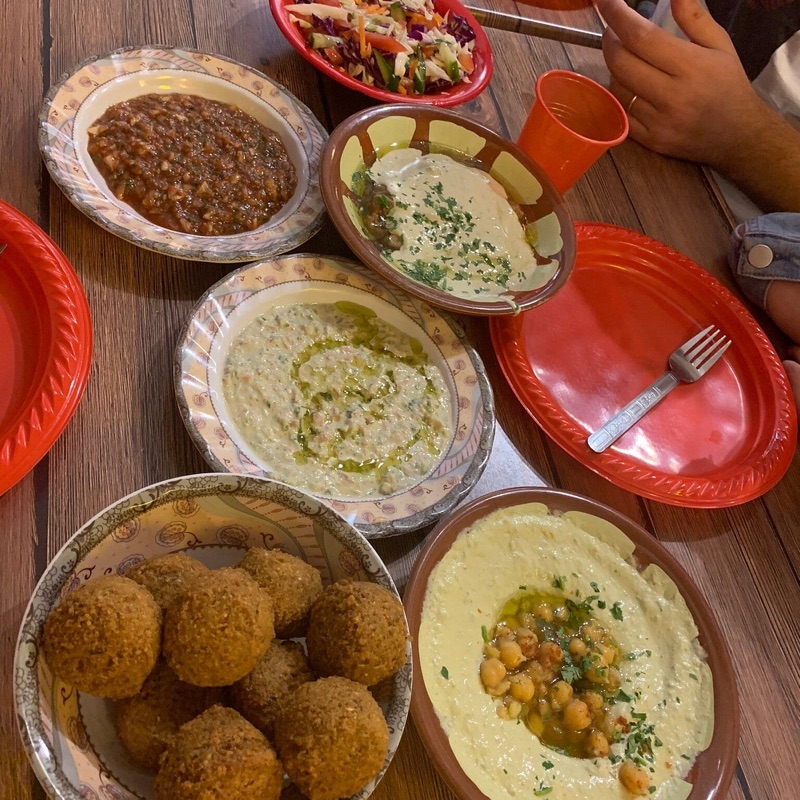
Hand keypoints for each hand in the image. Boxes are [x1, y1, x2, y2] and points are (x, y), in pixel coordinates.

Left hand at [596, 0, 763, 171]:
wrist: (737, 135)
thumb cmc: (729, 85)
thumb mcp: (720, 45)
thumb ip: (694, 18)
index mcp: (690, 66)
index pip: (641, 37)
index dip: (617, 16)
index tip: (606, 2)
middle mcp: (671, 95)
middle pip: (621, 62)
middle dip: (610, 41)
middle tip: (613, 31)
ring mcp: (657, 121)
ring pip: (617, 88)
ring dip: (614, 68)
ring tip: (625, 57)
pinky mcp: (649, 140)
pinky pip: (621, 113)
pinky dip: (618, 94)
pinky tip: (628, 84)